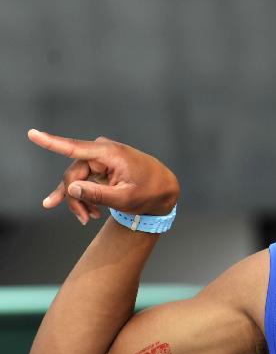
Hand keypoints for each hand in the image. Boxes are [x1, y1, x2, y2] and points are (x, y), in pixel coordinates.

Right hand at [28, 130, 179, 224]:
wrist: (164, 189)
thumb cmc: (149, 192)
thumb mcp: (126, 199)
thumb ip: (98, 194)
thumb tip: (72, 188)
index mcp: (109, 153)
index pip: (75, 147)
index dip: (51, 142)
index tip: (32, 134)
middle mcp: (101, 152)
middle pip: (73, 175)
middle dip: (75, 198)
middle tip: (84, 219)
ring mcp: (98, 159)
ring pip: (75, 181)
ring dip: (78, 200)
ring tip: (86, 218)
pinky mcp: (98, 168)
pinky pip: (81, 182)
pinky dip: (81, 197)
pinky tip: (80, 212)